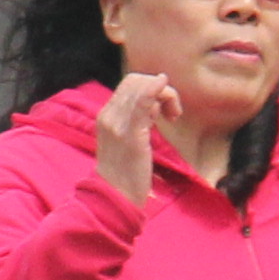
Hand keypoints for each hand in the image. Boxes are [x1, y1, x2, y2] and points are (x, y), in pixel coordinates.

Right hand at [93, 71, 181, 206]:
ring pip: (141, 88)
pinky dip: (156, 89)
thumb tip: (153, 107)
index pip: (128, 85)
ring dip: (166, 95)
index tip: (163, 110)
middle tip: (171, 114)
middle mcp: (109, 115)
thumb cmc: (124, 174)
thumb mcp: (125, 142)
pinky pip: (143, 101)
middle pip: (135, 82)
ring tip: (172, 116)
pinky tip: (164, 84)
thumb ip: (133, 122)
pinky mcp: (132, 133)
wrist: (114, 197)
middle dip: (160, 90)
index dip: (150, 89)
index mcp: (106, 116)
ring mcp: (118, 123)